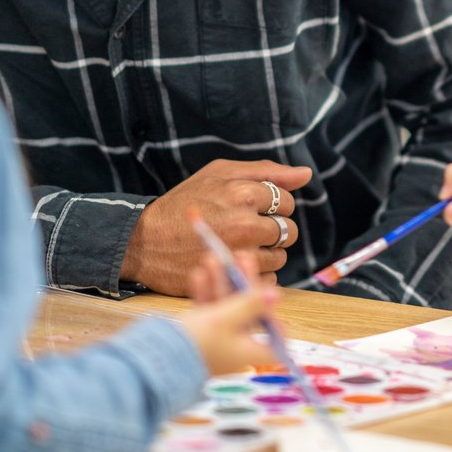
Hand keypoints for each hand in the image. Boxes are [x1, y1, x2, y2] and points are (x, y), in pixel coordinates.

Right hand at [121, 160, 313, 293]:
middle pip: (288, 230)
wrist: (145, 242)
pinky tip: (236, 263)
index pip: (287, 201)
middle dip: (274, 230)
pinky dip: (257, 274)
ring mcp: (239, 254)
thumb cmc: (184, 203)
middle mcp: (244, 223)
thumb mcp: (219, 173)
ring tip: (240, 246)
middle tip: (248, 229)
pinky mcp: (232, 279)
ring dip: (267, 253)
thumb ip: (265, 171)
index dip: (274, 205)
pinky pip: (268, 279)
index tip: (255, 209)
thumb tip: (306, 174)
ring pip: (281, 256)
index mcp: (243, 193)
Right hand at [177, 248, 280, 375]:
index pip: (274, 338)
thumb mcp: (227, 318)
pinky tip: (199, 274)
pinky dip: (205, 294)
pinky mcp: (197, 336)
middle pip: (247, 311)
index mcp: (249, 350)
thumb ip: (251, 304)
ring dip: (221, 282)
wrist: (155, 361)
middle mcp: (235, 347)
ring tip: (215, 257)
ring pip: (224, 307)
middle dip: (242, 283)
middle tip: (242, 256)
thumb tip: (276, 296)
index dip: (276, 318)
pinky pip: (207, 312)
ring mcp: (216, 342)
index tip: (274, 295)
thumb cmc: (197, 341)